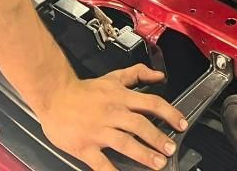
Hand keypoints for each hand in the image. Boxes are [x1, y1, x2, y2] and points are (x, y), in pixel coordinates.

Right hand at [37, 65, 186, 170]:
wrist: (54, 96)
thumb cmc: (84, 90)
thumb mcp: (113, 77)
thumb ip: (137, 74)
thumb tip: (159, 76)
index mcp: (121, 98)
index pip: (151, 103)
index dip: (169, 114)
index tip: (181, 123)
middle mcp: (112, 113)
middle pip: (140, 125)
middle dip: (158, 138)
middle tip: (171, 149)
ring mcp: (98, 131)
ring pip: (125, 143)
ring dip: (143, 154)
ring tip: (158, 163)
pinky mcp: (85, 147)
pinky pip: (101, 163)